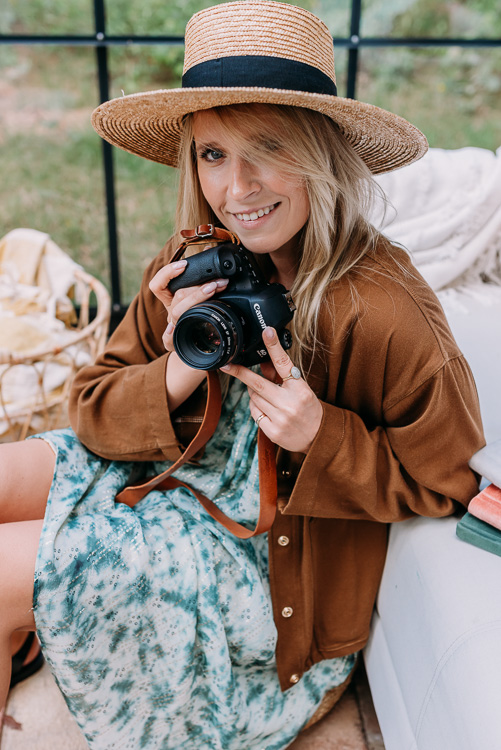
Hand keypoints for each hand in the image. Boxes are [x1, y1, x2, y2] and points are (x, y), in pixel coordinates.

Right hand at [149, 257, 228, 352]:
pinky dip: (171, 334)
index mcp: (172, 301)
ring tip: (216, 290)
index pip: (159, 285)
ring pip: (177, 311)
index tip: (184, 265)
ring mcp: (172, 327)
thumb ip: (203, 280)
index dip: (168, 273)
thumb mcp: (203, 298)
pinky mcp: (173, 342)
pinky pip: (168, 339)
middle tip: (218, 281)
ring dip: (197, 298)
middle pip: (177, 296)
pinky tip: (181, 328)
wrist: (199, 349)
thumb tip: (210, 254)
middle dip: (198, 286)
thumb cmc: (202, 321)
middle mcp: (170, 312)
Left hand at [220, 327, 322, 452]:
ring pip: (253, 398)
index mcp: (300, 389)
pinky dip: (256, 407)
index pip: (284, 364)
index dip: (273, 347)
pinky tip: (267, 410)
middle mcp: (290, 403)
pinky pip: (254, 412)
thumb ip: (280, 375)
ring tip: (267, 396)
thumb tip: (263, 361)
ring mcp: (280, 418)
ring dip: (254, 393)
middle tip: (227, 366)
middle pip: (257, 383)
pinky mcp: (272, 431)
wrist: (318, 437)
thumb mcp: (299, 389)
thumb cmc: (308, 408)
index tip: (267, 331)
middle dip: (241, 373)